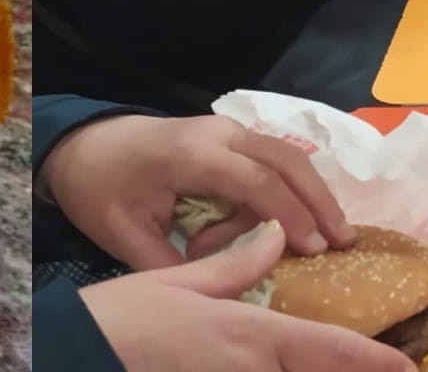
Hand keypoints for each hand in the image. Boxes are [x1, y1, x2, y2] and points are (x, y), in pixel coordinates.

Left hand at [41, 112, 352, 271]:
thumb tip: (223, 297)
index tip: (316, 250)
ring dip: (304, 199)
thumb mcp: (127, 236)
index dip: (290, 215)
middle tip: (345, 243)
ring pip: (283, 158)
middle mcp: (217, 133)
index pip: (255, 181)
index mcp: (191, 152)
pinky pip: (267, 163)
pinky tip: (283, 233)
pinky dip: (282, 194)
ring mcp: (224, 131)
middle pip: (285, 159)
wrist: (82, 145)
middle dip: (319, 199)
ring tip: (314, 246)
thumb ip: (175, 266)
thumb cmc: (102, 188)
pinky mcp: (227, 139)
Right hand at [81, 222, 410, 371]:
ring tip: (345, 365)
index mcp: (247, 335)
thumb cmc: (126, 317)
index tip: (407, 364)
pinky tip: (287, 371)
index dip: (372, 360)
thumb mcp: (180, 283)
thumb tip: (275, 234)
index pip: (325, 348)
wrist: (81, 356)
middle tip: (389, 367)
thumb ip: (235, 264)